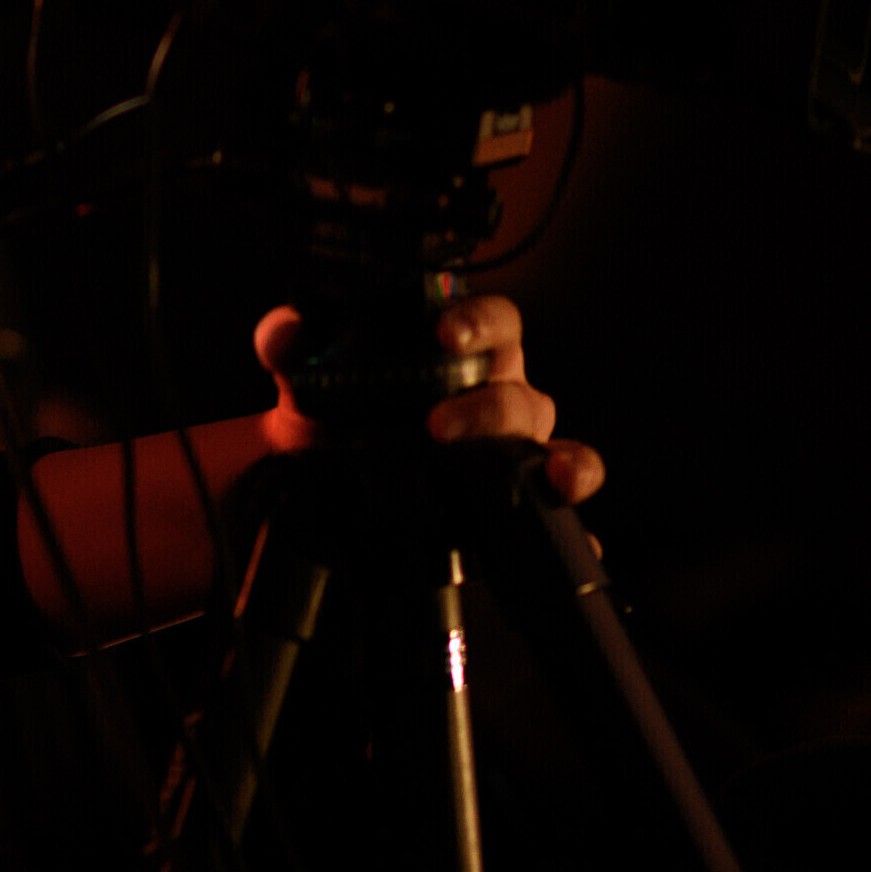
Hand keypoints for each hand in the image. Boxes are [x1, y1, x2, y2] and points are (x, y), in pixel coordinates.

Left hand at [251, 295, 605, 506]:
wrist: (316, 478)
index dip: (481, 322)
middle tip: (436, 427)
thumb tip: (285, 330)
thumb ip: (288, 342)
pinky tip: (585, 549)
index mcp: (465, 353)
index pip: (498, 322)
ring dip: (554, 461)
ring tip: (547, 477)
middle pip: (523, 394)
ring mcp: (511, 453)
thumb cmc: (332, 407)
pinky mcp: (512, 506)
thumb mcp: (303, 371)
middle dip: (489, 408)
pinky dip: (577, 532)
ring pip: (553, 448)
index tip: (446, 333)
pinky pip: (559, 519)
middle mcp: (499, 397)